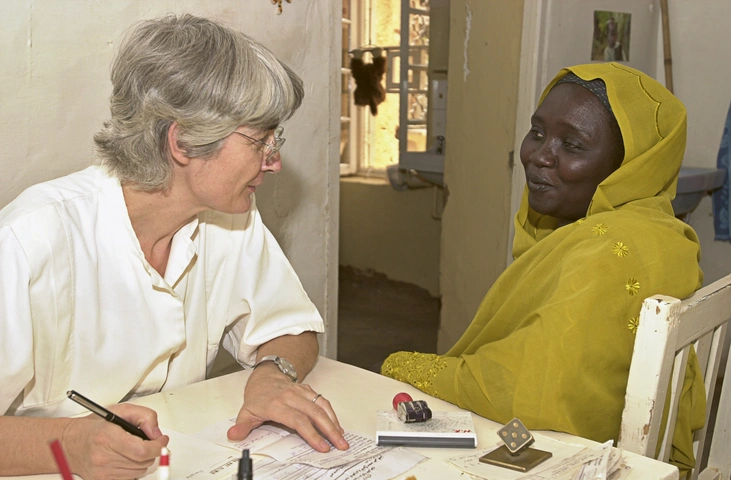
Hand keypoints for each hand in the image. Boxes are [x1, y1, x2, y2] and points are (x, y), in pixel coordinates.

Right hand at [63, 403, 168, 479]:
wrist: (69, 443)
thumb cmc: (94, 426)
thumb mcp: (120, 411)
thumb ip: (144, 416)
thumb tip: (157, 433)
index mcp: (108, 437)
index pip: (142, 450)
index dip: (158, 447)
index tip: (162, 441)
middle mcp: (103, 457)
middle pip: (143, 462)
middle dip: (152, 451)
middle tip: (150, 442)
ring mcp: (102, 472)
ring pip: (139, 471)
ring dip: (143, 460)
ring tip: (135, 448)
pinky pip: (130, 478)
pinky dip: (134, 469)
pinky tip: (127, 458)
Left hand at [227, 364, 348, 451]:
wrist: (266, 376)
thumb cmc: (258, 396)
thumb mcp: (246, 412)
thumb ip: (242, 426)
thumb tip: (233, 435)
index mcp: (276, 404)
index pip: (297, 420)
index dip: (311, 434)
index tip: (321, 446)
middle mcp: (291, 396)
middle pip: (315, 413)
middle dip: (330, 430)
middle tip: (340, 444)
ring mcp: (302, 392)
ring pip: (322, 406)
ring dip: (334, 422)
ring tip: (342, 437)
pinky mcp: (309, 390)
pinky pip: (323, 401)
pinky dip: (332, 414)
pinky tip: (337, 425)